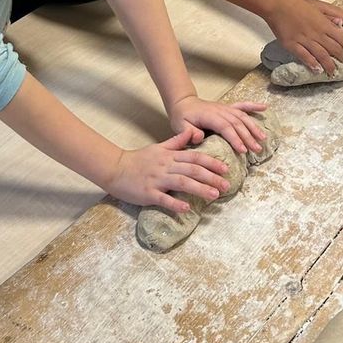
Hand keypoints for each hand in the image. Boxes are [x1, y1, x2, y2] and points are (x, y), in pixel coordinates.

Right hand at [105, 126, 232, 213]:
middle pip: (192, 170)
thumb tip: (192, 132)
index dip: (211, 162)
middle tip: (227, 185)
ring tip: (214, 195)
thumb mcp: (159, 147)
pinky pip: (163, 199)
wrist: (115, 168)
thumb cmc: (139, 159)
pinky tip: (186, 209)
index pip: (195, 157)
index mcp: (170, 156)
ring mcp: (157, 180)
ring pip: (182, 183)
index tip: (225, 168)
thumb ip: (177, 141)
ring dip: (199, 189)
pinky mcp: (148, 193)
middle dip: (211, 177)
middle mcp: (166, 166)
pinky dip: (175, 204)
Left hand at [166, 95, 266, 154]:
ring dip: (253, 126)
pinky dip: (254, 106)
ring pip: (242, 116)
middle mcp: (220, 110)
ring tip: (263, 138)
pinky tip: (265, 107)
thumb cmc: (182, 117)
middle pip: (237, 123)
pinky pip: (243, 105)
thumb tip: (198, 137)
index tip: (243, 150)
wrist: (183, 103)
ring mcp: (225, 108)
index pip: (225, 127)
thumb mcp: (180, 126)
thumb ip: (189, 132)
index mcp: (209, 116)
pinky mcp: (228, 107)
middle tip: (257, 149)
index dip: (235, 138)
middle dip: (248, 136)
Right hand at [264, 0, 342, 74]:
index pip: (341, 39)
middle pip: (334, 49)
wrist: (279, 4)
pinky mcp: (292, 44)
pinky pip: (305, 57)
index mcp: (324, 24)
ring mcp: (304, 39)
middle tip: (342, 61)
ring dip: (329, 65)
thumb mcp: (317, 9)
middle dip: (340, 57)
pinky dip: (312, 64)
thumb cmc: (296, 5)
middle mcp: (316, 33)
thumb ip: (329, 19)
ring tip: (331, 70)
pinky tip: (316, 69)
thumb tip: (340, 24)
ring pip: (322, 56)